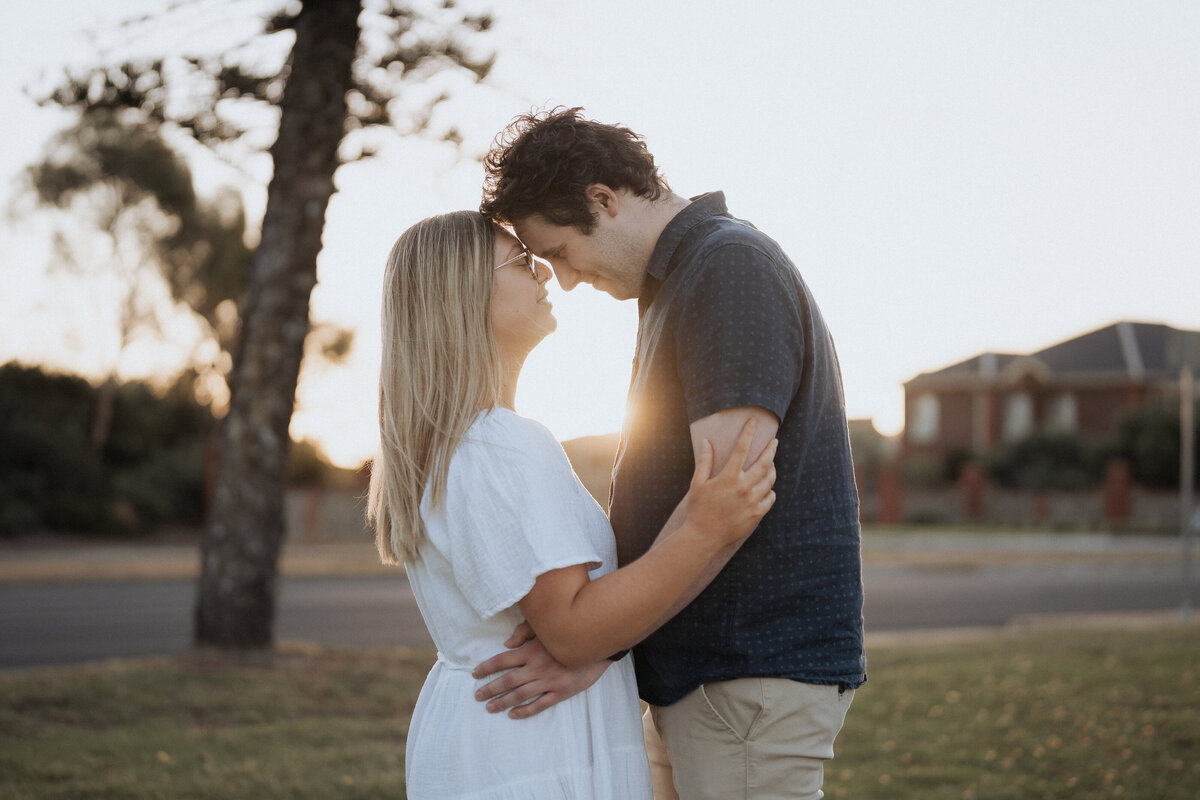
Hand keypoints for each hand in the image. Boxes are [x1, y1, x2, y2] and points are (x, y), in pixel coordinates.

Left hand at [471, 622, 609, 718]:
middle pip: (507, 681)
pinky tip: (513, 715)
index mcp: (531, 651)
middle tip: (477, 696)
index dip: (487, 668)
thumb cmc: (569, 634)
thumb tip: (507, 644)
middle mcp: (537, 668)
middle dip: (490, 688)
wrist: (597, 645)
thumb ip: (524, 632)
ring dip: (503, 702)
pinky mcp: (560, 692)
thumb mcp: (546, 627)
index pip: (502, 661)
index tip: (475, 674)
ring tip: (490, 708)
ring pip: (520, 695)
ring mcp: (549, 682)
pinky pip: (540, 705)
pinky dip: (525, 711)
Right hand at [684, 417, 776, 544]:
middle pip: (764, 463)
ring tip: (770, 464)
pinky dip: (770, 490)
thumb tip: (707, 441)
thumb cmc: (698, 509)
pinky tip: (766, 487)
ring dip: (772, 469)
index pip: (742, 448)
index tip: (754, 422)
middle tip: (774, 442)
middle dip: (771, 449)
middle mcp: (743, 488)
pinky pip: (770, 498)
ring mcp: (752, 502)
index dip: (748, 432)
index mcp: (728, 477)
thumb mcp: (698, 484)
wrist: (704, 537)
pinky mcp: (757, 514)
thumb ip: (705, 462)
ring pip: (770, 480)